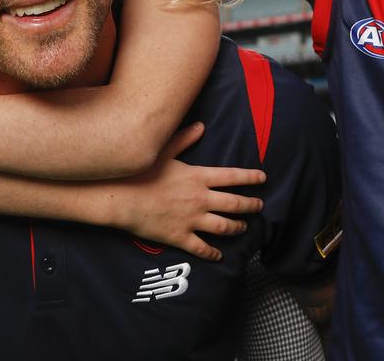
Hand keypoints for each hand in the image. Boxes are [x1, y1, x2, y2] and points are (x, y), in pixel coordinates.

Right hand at [113, 122, 265, 261]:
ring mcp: (191, 220)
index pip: (232, 177)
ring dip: (238, 228)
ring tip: (244, 228)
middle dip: (251, 205)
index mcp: (198, 177)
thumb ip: (184, 139)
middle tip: (260, 206)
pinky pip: (202, 248)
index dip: (250, 177)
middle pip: (235, 204)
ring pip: (224, 227)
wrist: (120, 198)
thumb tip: (201, 126)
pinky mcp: (180, 237)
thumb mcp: (164, 151)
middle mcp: (200, 199)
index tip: (263, 179)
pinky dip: (213, 253)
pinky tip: (219, 256)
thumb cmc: (140, 172)